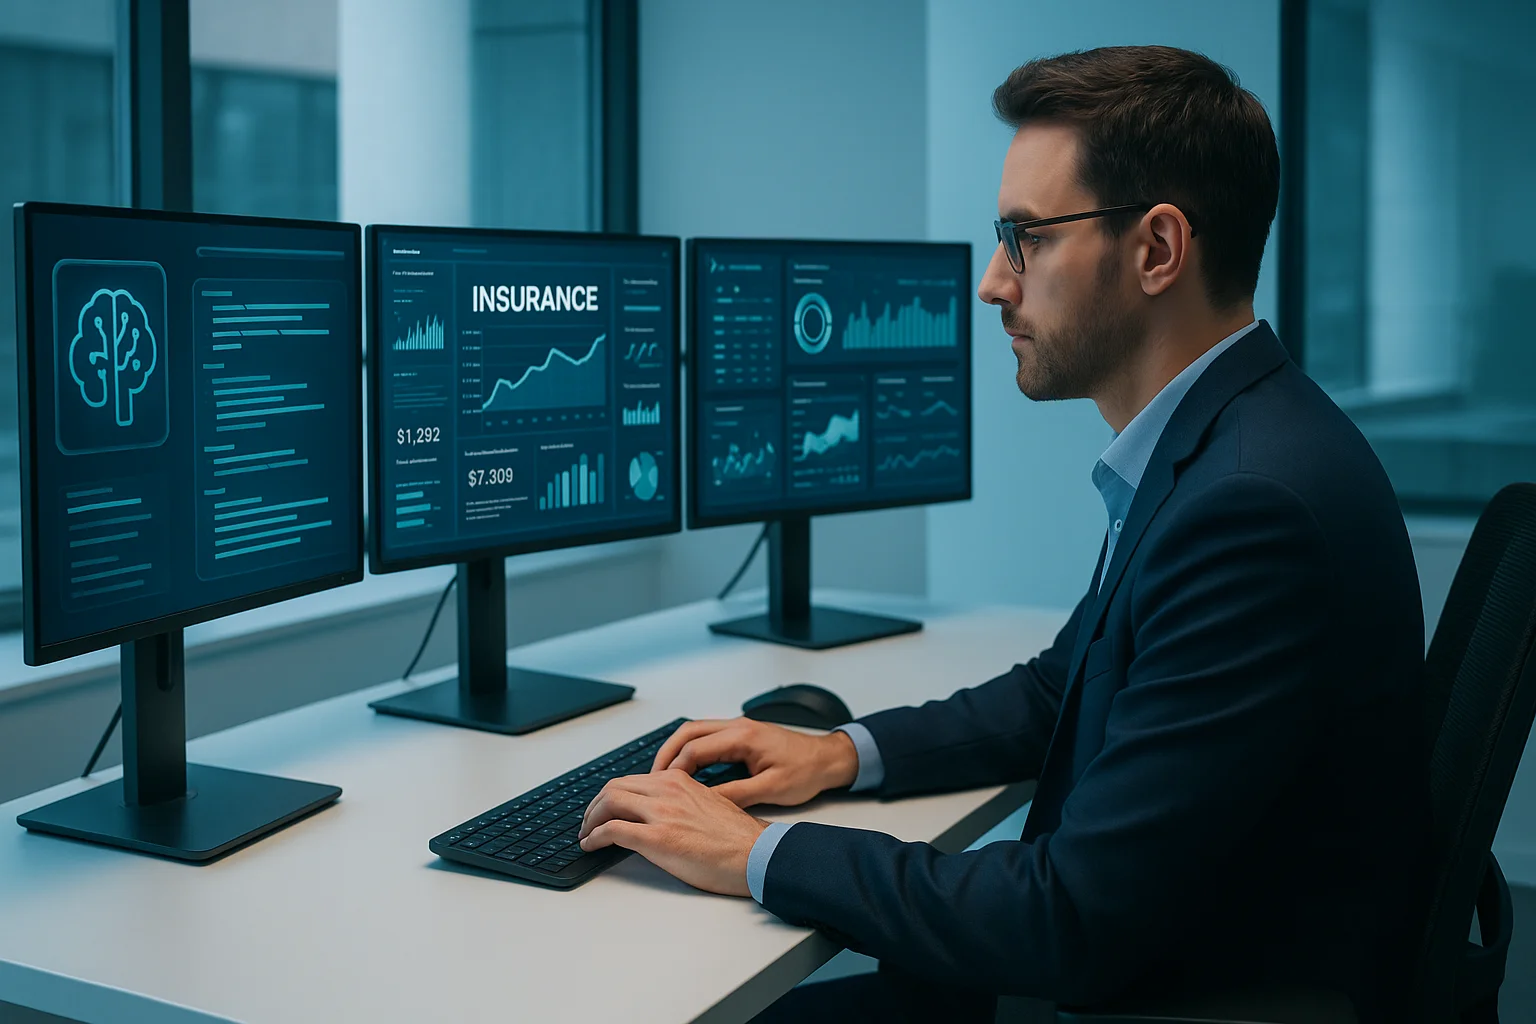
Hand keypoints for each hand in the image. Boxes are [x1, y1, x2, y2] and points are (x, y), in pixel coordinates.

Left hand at [578, 769, 767, 895]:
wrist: (756, 854)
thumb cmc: (738, 839)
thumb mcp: (707, 805)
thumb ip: (682, 802)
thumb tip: (660, 815)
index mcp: (680, 781)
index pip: (632, 780)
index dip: (612, 795)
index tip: (605, 808)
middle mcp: (667, 790)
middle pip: (614, 787)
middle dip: (595, 805)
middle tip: (589, 821)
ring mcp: (661, 813)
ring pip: (608, 802)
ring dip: (590, 819)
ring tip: (586, 834)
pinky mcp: (657, 838)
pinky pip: (612, 830)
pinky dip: (595, 836)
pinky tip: (591, 845)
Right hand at [650, 717, 859, 807]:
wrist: (828, 758)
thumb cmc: (807, 771)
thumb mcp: (771, 789)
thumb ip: (735, 795)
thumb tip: (703, 803)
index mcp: (743, 736)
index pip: (695, 748)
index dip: (675, 769)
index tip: (661, 788)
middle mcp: (737, 726)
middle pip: (687, 732)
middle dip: (666, 754)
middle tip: (651, 778)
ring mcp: (738, 728)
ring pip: (695, 732)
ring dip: (676, 751)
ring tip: (662, 776)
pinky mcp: (741, 736)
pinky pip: (707, 738)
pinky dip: (690, 751)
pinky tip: (685, 771)